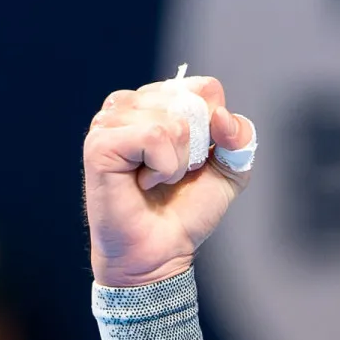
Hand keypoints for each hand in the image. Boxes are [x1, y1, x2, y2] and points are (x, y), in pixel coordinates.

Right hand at [84, 75, 255, 286]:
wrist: (162, 251)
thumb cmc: (186, 209)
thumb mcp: (230, 169)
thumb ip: (240, 137)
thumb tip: (221, 116)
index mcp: (157, 102)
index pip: (205, 88)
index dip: (217, 126)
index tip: (200, 158)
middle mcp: (130, 104)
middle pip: (191, 103)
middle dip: (196, 148)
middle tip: (171, 173)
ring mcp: (109, 121)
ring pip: (174, 122)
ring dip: (177, 162)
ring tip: (155, 179)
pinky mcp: (99, 143)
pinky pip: (154, 136)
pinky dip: (162, 166)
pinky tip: (143, 182)